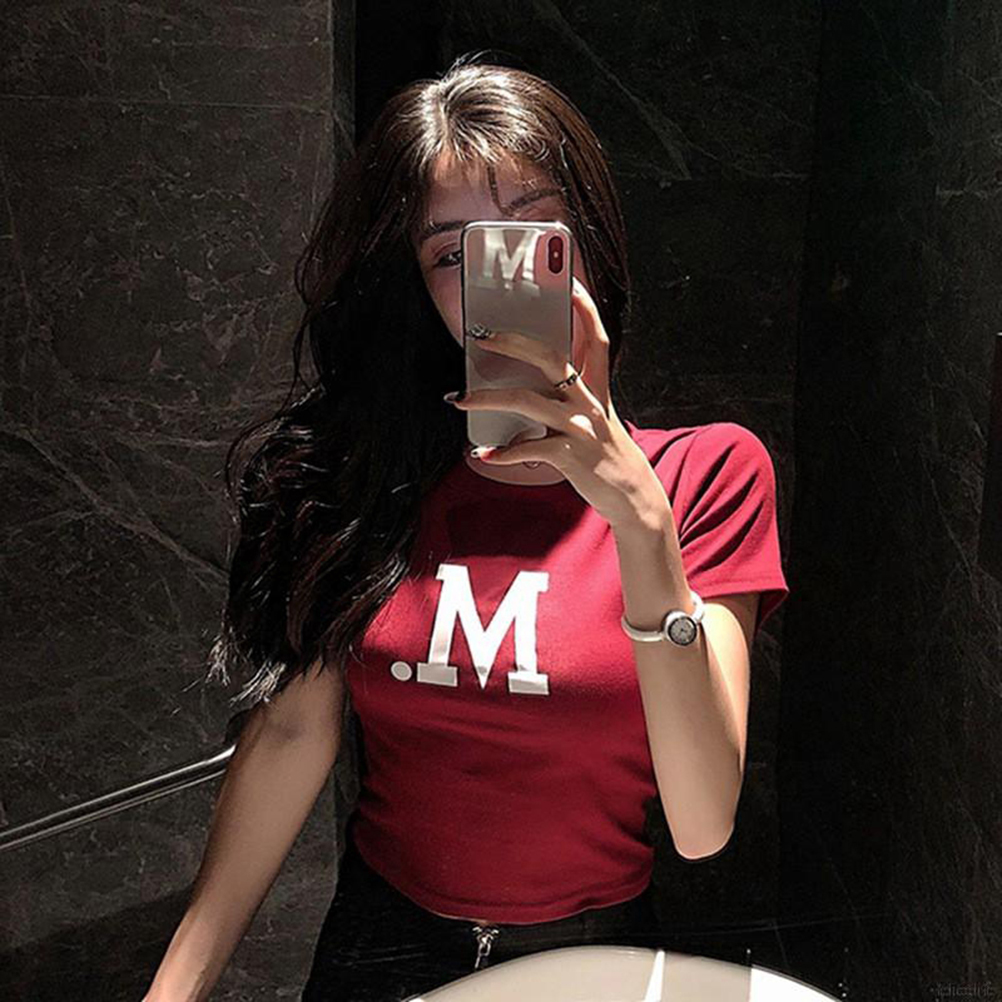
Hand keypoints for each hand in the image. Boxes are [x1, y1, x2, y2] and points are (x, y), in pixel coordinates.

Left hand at [445, 276, 668, 528]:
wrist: (630, 493)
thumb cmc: (600, 450)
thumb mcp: (590, 415)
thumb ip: (565, 394)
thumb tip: (519, 380)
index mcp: (597, 387)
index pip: (596, 338)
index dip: (585, 309)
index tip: (568, 283)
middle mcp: (589, 401)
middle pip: (552, 358)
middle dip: (515, 342)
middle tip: (482, 336)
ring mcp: (580, 427)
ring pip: (527, 401)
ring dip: (487, 398)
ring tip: (458, 399)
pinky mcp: (569, 455)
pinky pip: (528, 447)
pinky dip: (502, 451)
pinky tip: (483, 453)